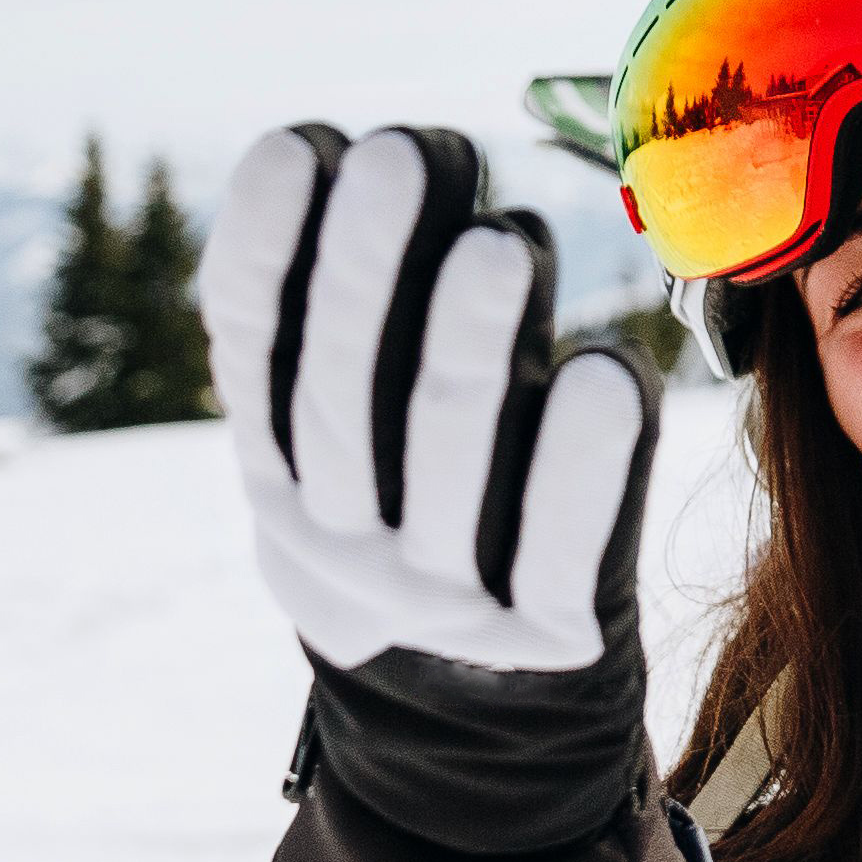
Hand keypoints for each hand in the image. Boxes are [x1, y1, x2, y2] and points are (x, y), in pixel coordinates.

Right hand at [203, 125, 653, 708]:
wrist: (478, 715)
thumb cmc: (437, 491)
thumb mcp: (378, 408)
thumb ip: (374, 297)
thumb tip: (390, 150)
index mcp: (283, 463)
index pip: (255, 348)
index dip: (265, 249)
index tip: (301, 146)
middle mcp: (346, 529)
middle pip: (342, 394)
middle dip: (367, 271)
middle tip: (400, 155)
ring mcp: (440, 591)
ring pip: (445, 462)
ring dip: (469, 348)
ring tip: (500, 241)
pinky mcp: (547, 637)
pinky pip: (561, 547)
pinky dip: (582, 467)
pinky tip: (607, 373)